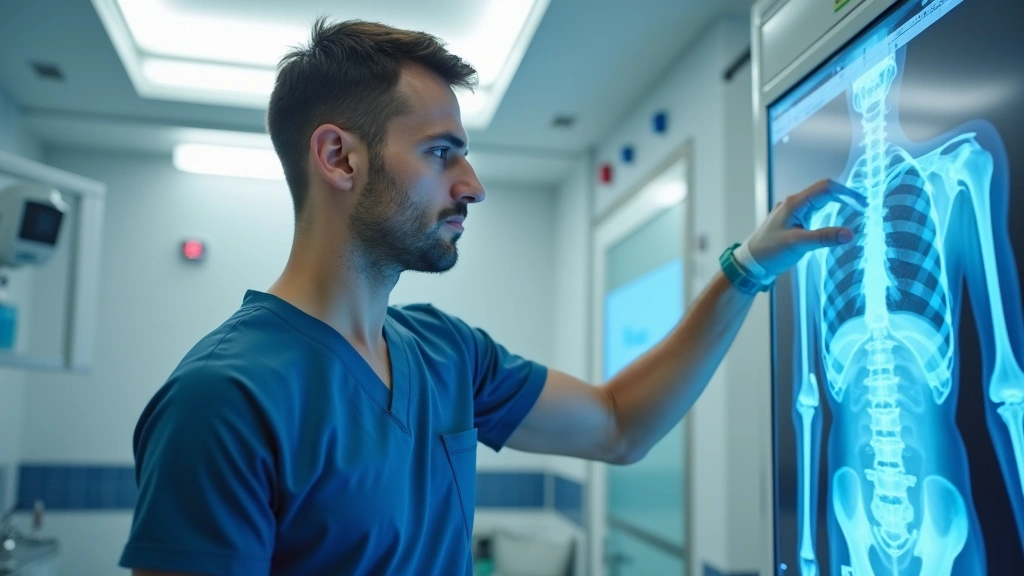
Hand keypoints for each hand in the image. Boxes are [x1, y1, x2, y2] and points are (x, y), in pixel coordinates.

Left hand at [743, 179, 864, 276]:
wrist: (751, 263)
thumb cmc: (769, 252)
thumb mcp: (798, 244)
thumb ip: (824, 238)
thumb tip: (849, 234)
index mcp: (794, 204)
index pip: (825, 188)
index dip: (846, 192)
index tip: (862, 202)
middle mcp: (793, 204)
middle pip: (824, 191)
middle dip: (844, 196)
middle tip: (863, 206)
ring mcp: (792, 212)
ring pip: (819, 201)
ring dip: (836, 203)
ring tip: (854, 209)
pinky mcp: (793, 221)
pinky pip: (814, 210)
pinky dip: (827, 212)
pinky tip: (835, 219)